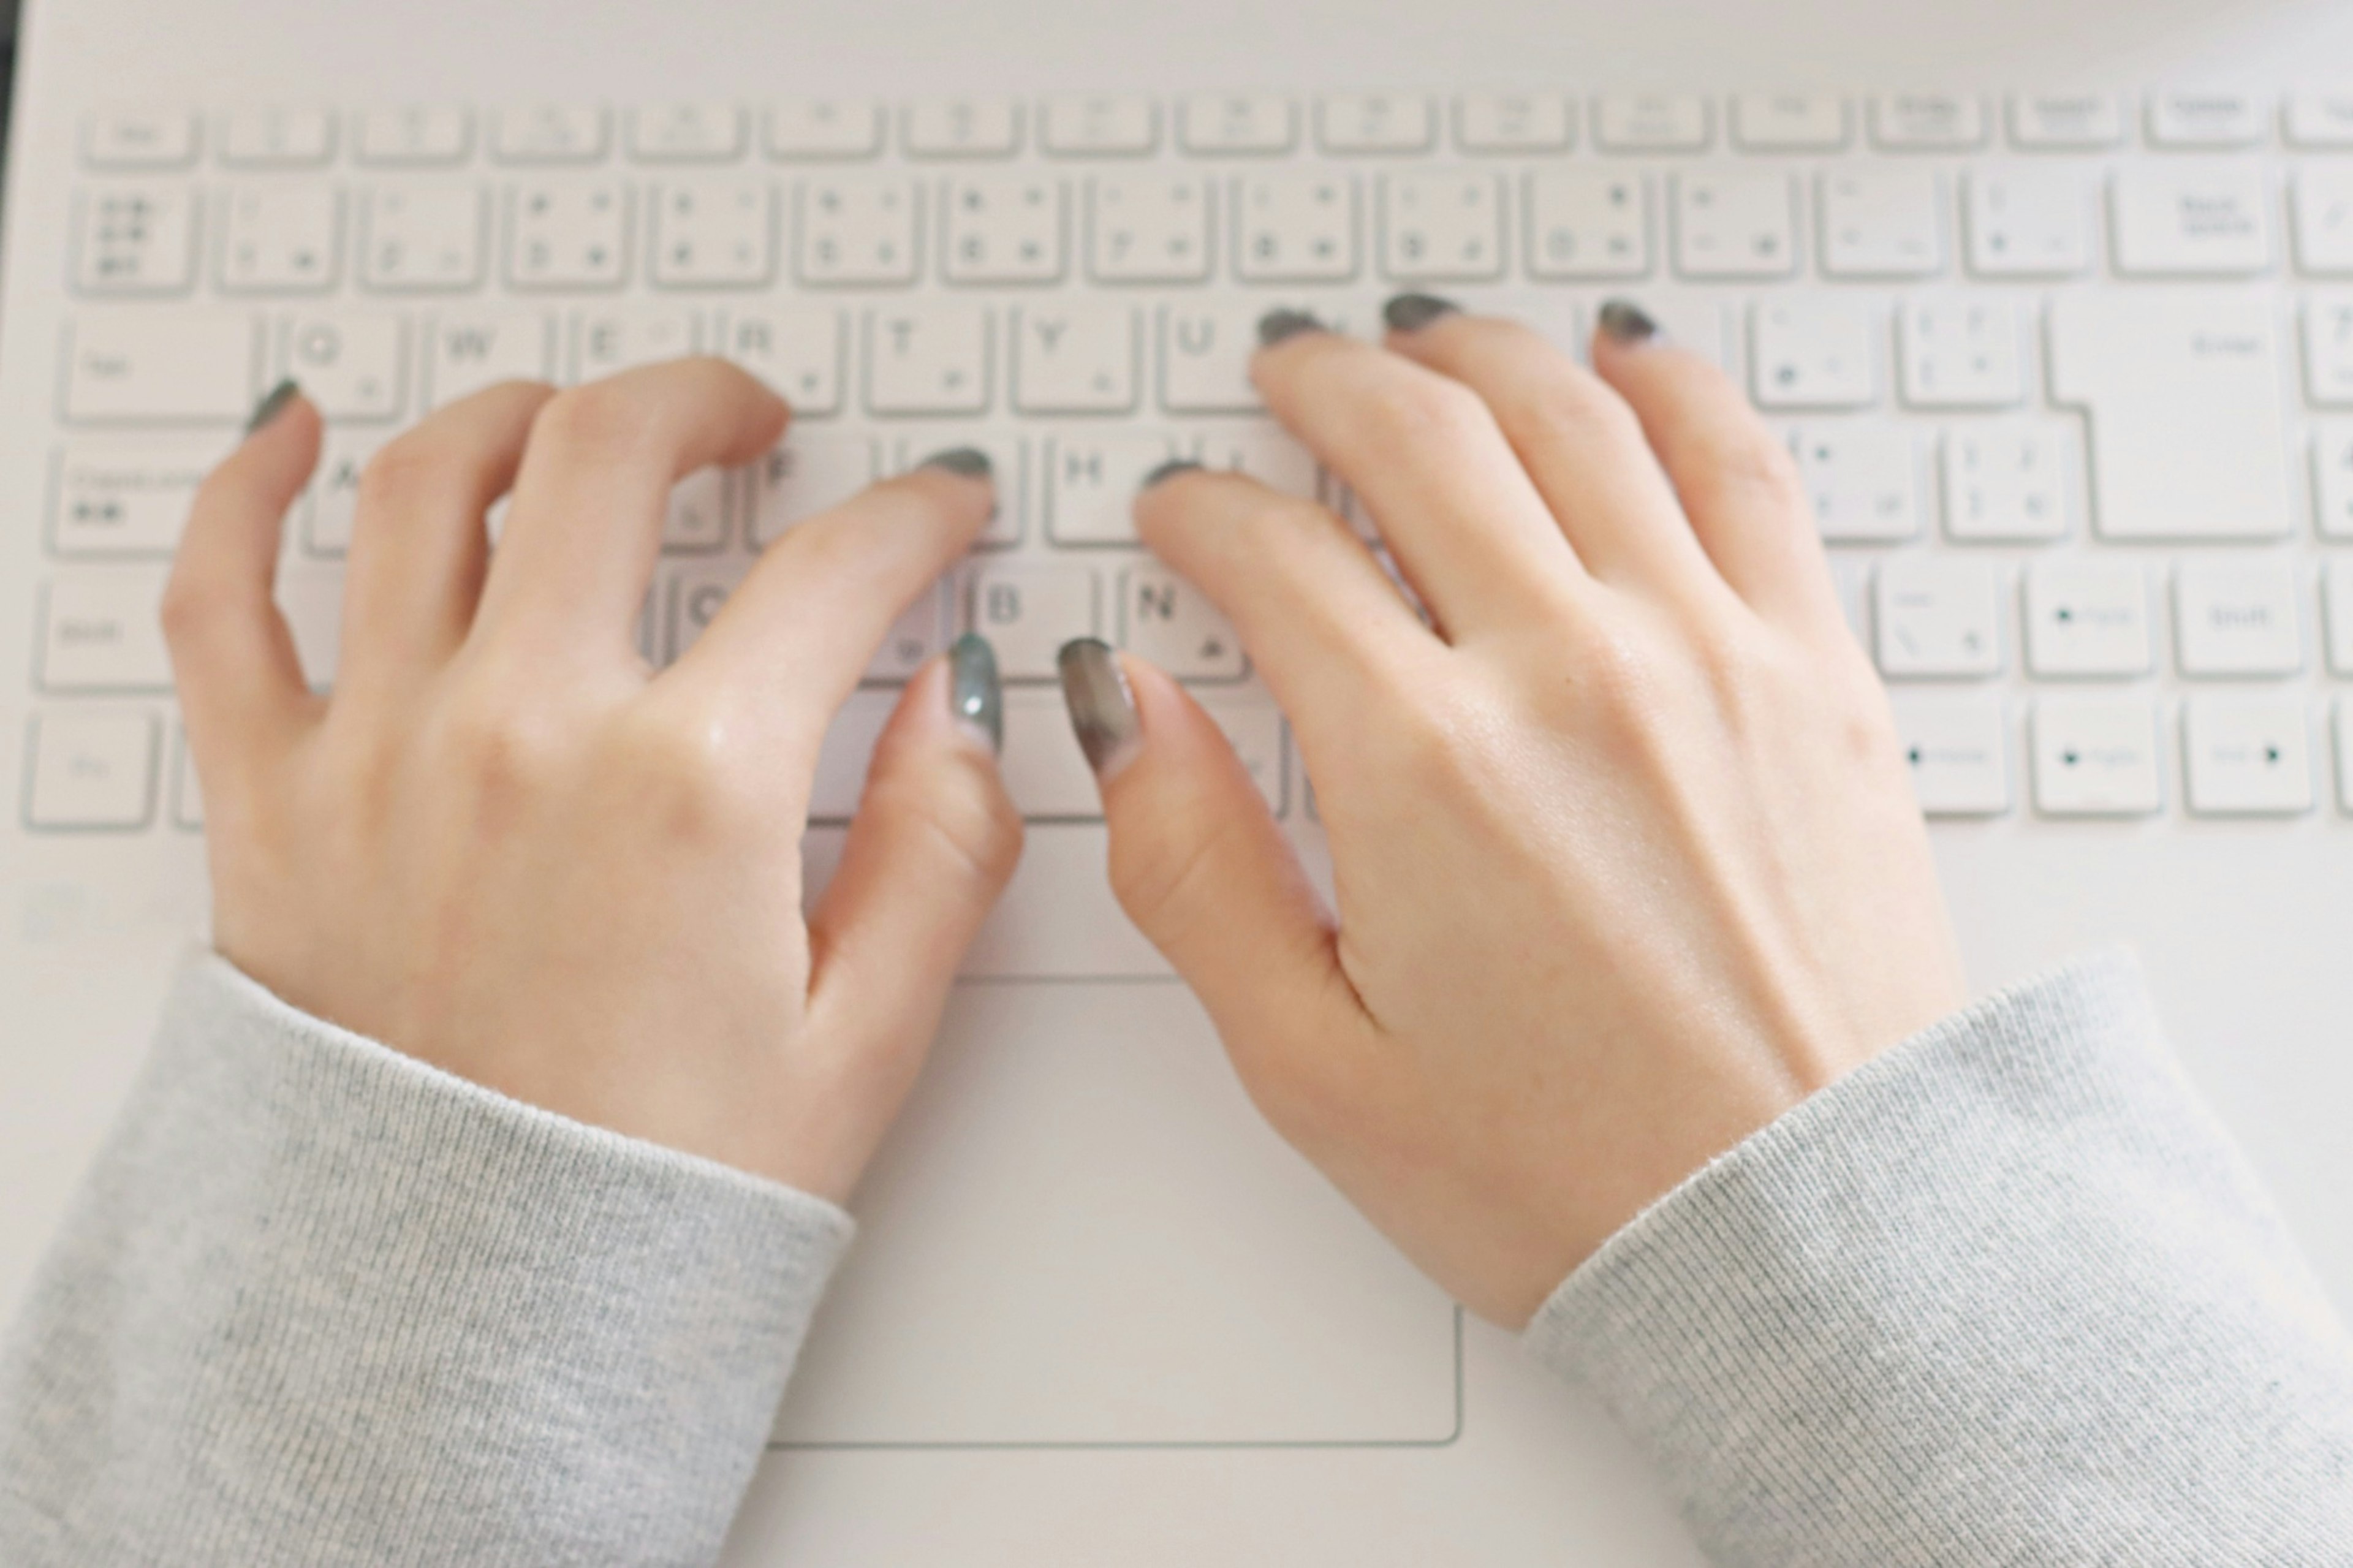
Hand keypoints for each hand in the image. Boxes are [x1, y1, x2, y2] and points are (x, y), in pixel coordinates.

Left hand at [165, 364, 1020, 1200]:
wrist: (463, 1314)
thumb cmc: (653, 1192)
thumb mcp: (863, 1036)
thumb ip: (941, 849)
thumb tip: (962, 705)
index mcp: (692, 789)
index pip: (835, 571)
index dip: (912, 515)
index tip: (934, 509)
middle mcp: (527, 731)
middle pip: (611, 453)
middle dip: (705, 402)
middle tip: (749, 421)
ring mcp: (381, 750)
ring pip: (425, 482)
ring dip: (518, 414)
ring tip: (573, 422)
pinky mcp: (271, 799)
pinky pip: (222, 596)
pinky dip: (245, 491)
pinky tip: (294, 436)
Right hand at [1066, 300, 1963, 1324]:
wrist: (1810, 1237)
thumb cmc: (1574, 1177)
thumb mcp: (1315, 1066)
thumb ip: (1198, 872)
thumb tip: (1128, 717)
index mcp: (1426, 769)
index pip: (1275, 555)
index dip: (1202, 513)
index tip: (1182, 516)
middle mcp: (1568, 672)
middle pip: (1418, 433)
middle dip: (1323, 382)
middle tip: (1284, 379)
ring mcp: (1707, 651)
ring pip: (1570, 410)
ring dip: (1474, 350)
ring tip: (1422, 341)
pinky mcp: (1815, 667)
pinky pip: (1737, 460)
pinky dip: (1668, 382)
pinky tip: (1623, 358)